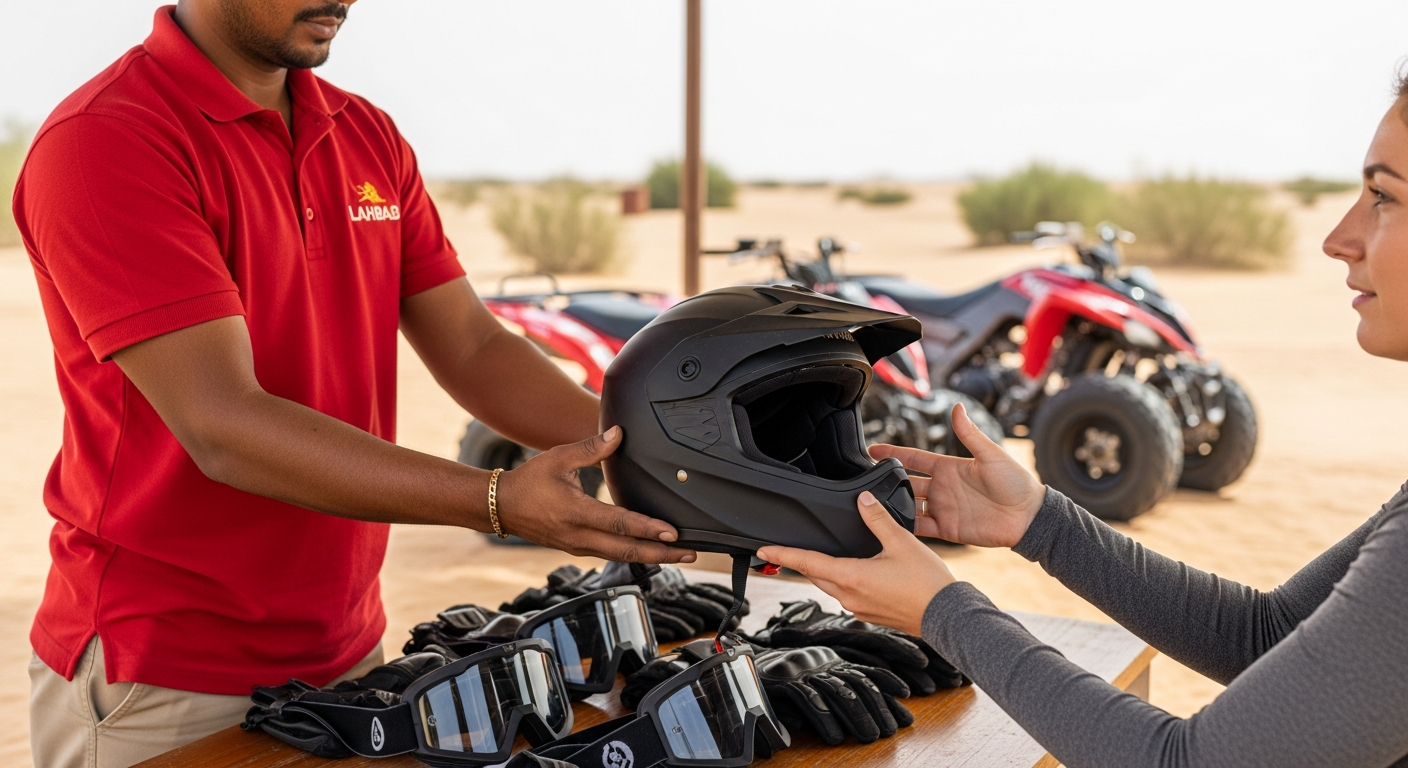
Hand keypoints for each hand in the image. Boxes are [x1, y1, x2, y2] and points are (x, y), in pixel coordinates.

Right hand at [496, 426, 696, 563]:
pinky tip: (650, 551)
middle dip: (662, 553)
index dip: (648, 529)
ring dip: (652, 557)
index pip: (620, 523)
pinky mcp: (578, 549)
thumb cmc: (529, 481)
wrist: (501, 507)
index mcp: (576, 513)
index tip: (672, 532)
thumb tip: (619, 433)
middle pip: (628, 551)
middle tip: (690, 552)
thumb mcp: (559, 457)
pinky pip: (611, 555)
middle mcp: (579, 536)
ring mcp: (578, 547)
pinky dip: (634, 554)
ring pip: (622, 557)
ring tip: (678, 554)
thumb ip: (592, 447)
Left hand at [757, 490, 954, 635]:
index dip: (783, 554)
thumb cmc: (928, 584)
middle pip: (816, 575)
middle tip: (787, 550)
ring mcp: (859, 607)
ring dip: (825, 571)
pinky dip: (844, 580)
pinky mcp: (871, 613)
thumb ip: (878, 519)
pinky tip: (856, 571)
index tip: (763, 550)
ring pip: (832, 586)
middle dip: (803, 561)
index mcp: (852, 577)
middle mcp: (850, 596)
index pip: (808, 563)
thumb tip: (863, 501)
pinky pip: (848, 594)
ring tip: (821, 556)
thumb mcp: (901, 542)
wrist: (948, 617)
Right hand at [871, 402, 1044, 548]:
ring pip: (910, 506)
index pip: (914, 458)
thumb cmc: (1016, 482)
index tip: (871, 450)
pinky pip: (921, 528)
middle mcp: (942, 488)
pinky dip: (907, 527)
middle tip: (866, 480)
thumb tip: (957, 406)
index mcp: (949, 467)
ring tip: (873, 503)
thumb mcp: (991, 454)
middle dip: (887, 481)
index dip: (893, 454)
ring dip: (893, 505)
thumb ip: (970, 434)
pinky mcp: (948, 529)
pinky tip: (892, 525)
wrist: (1029, 516)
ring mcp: (943, 509)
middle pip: (906, 483)